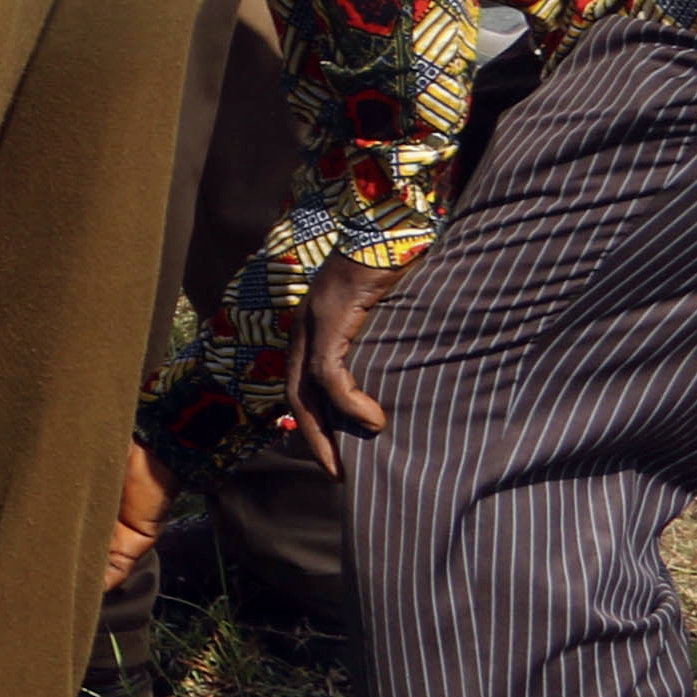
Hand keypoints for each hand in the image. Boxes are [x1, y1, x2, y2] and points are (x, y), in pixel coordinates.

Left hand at [290, 248, 403, 474]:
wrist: (393, 222)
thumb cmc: (398, 266)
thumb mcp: (387, 317)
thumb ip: (382, 347)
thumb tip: (401, 384)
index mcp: (314, 327)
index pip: (301, 386)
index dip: (314, 423)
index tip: (336, 456)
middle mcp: (305, 326)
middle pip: (295, 395)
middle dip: (313, 439)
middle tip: (336, 474)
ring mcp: (314, 320)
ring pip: (305, 389)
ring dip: (325, 431)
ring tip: (349, 462)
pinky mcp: (331, 316)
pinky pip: (330, 371)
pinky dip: (348, 401)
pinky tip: (374, 420)